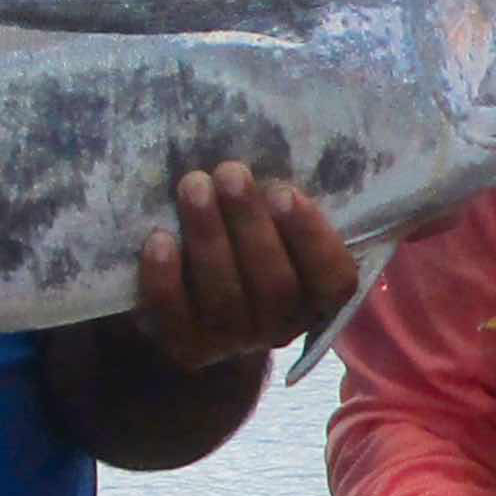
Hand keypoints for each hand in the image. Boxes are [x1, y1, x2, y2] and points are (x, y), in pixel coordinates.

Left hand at [130, 163, 360, 371]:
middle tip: (230, 173)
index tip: (284, 191)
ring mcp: (233, 342)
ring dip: (209, 238)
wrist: (193, 300)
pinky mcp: (188, 348)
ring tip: (193, 186)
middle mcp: (280, 326)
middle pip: (275, 287)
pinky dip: (167, 279)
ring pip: (227, 300)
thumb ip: (285, 203)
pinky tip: (160, 239)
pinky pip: (177, 320)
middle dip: (250, 225)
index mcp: (316, 296)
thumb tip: (283, 147)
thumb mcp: (275, 223)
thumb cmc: (243, 241)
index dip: (313, 239)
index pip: (335, 281)